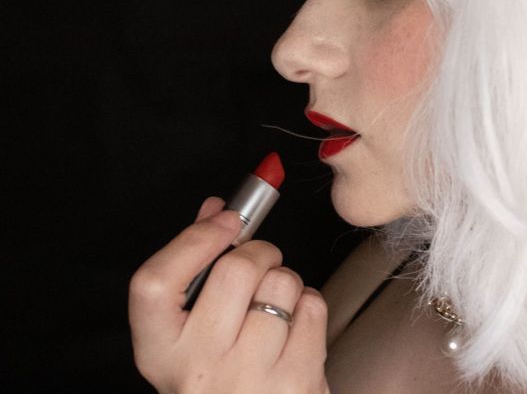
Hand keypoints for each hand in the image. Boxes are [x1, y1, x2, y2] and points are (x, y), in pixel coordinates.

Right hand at [129, 197, 329, 393]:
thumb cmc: (222, 375)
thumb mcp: (192, 333)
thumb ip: (197, 268)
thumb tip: (216, 210)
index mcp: (160, 352)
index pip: (155, 282)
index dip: (195, 239)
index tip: (226, 218)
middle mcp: (198, 369)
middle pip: (236, 270)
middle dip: (259, 252)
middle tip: (262, 262)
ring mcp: (248, 379)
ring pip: (281, 284)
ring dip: (286, 282)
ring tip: (275, 306)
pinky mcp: (295, 383)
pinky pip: (312, 307)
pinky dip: (309, 305)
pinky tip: (294, 328)